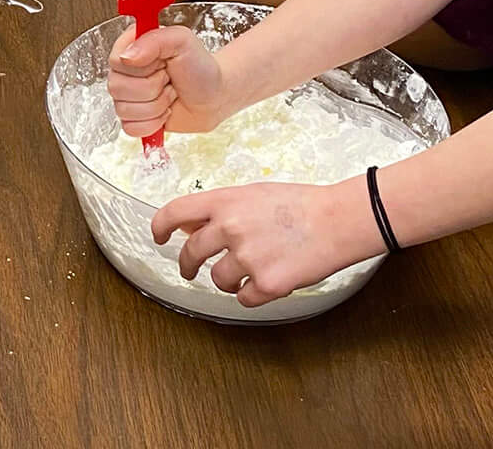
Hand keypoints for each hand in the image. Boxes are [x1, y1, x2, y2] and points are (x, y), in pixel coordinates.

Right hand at [106, 22, 230, 139]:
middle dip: (152, 88)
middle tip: (168, 80)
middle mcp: (125, 69)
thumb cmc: (200, 67)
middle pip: (117, 88)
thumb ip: (154, 40)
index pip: (117, 61)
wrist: (213, 96)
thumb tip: (127, 57)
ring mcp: (127, 94)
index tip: (162, 63)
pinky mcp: (133, 117)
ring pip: (123, 110)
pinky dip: (153, 124)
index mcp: (132, 44)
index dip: (142, 68)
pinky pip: (130, 128)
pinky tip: (164, 112)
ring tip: (169, 94)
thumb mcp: (182, 41)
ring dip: (155, 106)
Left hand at [152, 179, 373, 307]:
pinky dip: (250, 294)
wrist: (334, 221)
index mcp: (225, 201)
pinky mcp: (265, 284)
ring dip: (226, 280)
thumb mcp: (253, 194)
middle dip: (187, 265)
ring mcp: (246, 257)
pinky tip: (264, 281)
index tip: (157, 236)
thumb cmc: (299, 204)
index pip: (176, 212)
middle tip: (189, 270)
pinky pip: (243, 298)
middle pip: (191, 253)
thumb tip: (196, 227)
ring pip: (217, 280)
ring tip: (244, 272)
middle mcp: (230, 228)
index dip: (160, 226)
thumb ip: (223, 209)